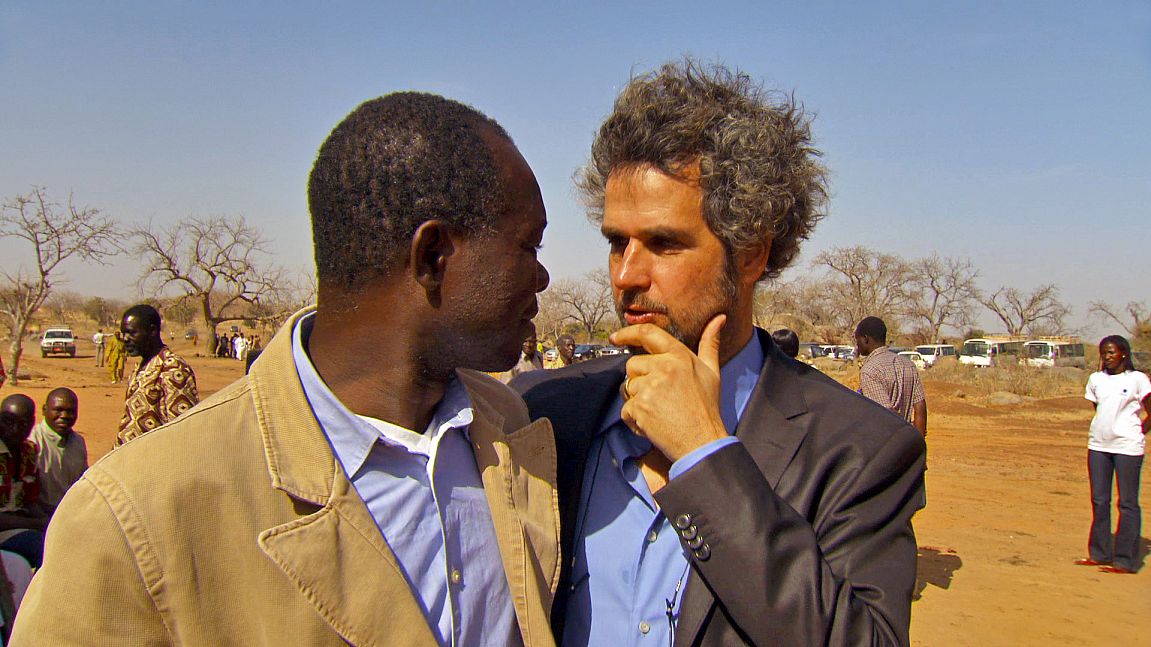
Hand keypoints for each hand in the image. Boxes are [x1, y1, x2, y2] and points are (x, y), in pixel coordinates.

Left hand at [611, 314, 727, 461]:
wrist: (702, 441)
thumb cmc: (707, 407)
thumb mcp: (712, 371)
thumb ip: (710, 343)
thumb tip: (718, 319)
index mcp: (679, 356)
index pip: (648, 333)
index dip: (628, 332)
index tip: (616, 337)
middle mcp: (664, 367)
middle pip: (632, 365)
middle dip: (639, 380)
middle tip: (659, 397)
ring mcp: (650, 387)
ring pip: (627, 387)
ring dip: (637, 400)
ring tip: (659, 411)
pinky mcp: (640, 407)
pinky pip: (626, 409)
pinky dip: (635, 419)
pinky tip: (653, 423)